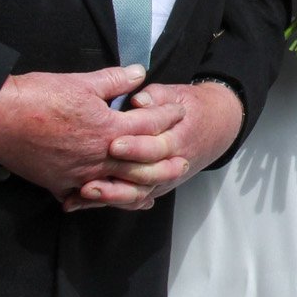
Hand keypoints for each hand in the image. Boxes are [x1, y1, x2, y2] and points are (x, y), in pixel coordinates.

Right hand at [0, 66, 183, 203]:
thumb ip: (115, 80)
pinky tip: (113, 200)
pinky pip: (88, 196)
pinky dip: (104, 198)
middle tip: (184, 159)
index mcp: (107, 128)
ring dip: (141, 186)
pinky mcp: (59, 184)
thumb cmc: (37, 96)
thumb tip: (140, 73)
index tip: (179, 110)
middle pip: (142, 163)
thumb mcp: (81, 81)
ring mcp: (79, 174)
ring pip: (119, 185)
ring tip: (157, 188)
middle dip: (165, 160)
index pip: (149, 124)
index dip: (167, 115)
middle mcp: (97, 156)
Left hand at [68, 81, 244, 210]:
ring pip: (137, 195)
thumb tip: (138, 100)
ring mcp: (163, 180)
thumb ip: (157, 96)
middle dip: (116, 180)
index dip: (135, 148)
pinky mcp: (152, 187)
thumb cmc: (190, 108)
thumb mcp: (177, 95)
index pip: (157, 148)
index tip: (112, 144)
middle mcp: (172, 164)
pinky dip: (106, 201)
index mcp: (179, 139)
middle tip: (89, 179)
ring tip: (82, 193)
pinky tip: (80, 201)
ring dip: (109, 197)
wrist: (216, 127)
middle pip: (145, 178)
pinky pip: (130, 199)